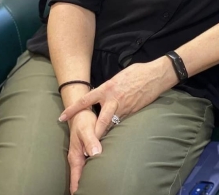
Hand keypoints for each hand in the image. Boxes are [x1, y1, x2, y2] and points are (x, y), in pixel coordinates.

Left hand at [58, 60, 174, 137]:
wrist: (156, 76)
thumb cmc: (137, 72)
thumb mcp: (117, 77)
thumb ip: (107, 87)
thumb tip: (100, 93)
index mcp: (107, 88)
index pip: (85, 100)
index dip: (72, 110)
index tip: (62, 117)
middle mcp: (114, 100)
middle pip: (100, 121)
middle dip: (92, 135)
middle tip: (83, 147)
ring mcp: (124, 108)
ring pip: (110, 125)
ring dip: (103, 135)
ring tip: (95, 147)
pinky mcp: (133, 112)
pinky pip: (121, 122)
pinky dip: (115, 129)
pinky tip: (111, 136)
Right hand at [66, 110, 100, 194]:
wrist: (81, 112)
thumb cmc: (83, 121)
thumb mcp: (87, 130)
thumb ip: (91, 141)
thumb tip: (95, 154)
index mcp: (76, 157)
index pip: (75, 179)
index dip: (78, 190)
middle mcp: (78, 159)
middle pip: (79, 180)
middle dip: (84, 189)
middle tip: (94, 193)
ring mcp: (82, 157)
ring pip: (84, 174)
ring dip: (88, 182)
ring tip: (95, 190)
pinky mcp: (87, 153)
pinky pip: (89, 167)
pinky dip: (91, 173)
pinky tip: (98, 177)